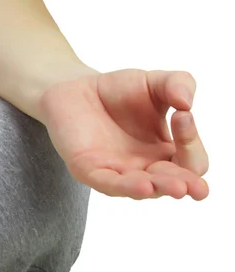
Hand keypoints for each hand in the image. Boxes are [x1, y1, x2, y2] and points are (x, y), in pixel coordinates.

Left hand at [34, 69, 208, 199]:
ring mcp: (117, 172)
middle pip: (172, 184)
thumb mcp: (155, 82)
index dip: (191, 143)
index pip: (190, 161)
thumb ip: (177, 83)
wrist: (75, 88)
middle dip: (185, 184)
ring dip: (160, 187)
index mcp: (164, 153)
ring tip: (178, 188)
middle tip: (197, 187)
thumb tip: (187, 103)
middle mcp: (143, 168)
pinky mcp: (89, 171)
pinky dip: (126, 187)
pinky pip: (109, 184)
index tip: (182, 115)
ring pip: (143, 189)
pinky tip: (144, 187)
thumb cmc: (118, 91)